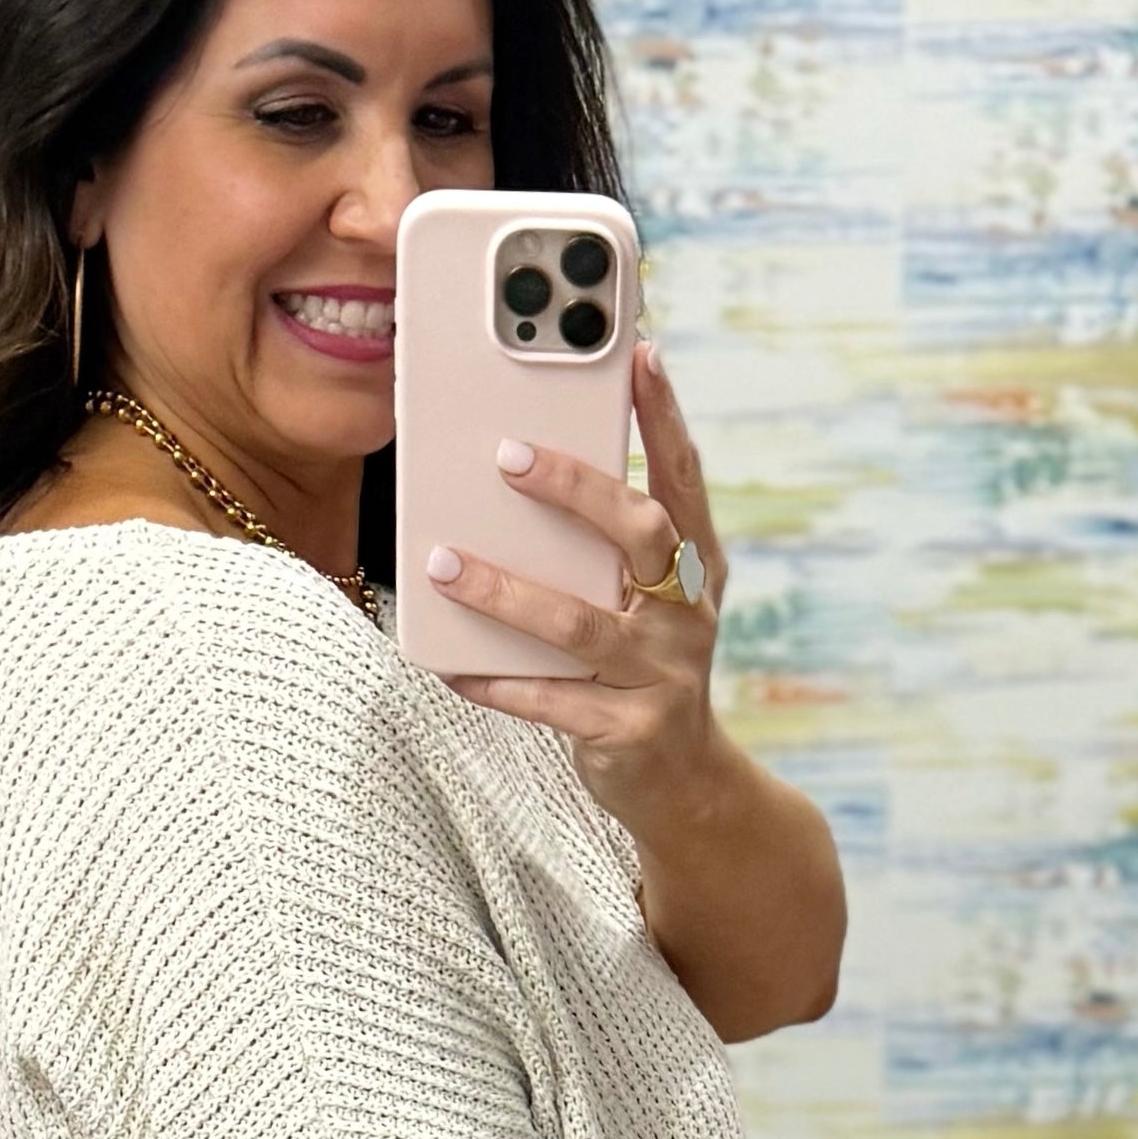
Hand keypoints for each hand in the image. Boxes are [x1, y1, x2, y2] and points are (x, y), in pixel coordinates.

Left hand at [430, 340, 729, 826]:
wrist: (684, 784)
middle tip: (506, 455)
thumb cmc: (644, 670)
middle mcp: (688, 613)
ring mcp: (664, 674)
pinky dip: (497, 682)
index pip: (683, 477)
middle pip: (640, 533)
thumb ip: (603, 549)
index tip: (642, 354)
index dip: (666, 416)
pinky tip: (452, 666)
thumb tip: (515, 475)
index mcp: (696, 567)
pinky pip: (551, 701)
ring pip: (579, 622)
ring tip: (441, 563)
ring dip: (505, 590)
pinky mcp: (629, 731)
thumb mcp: (641, 602)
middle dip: (576, 488)